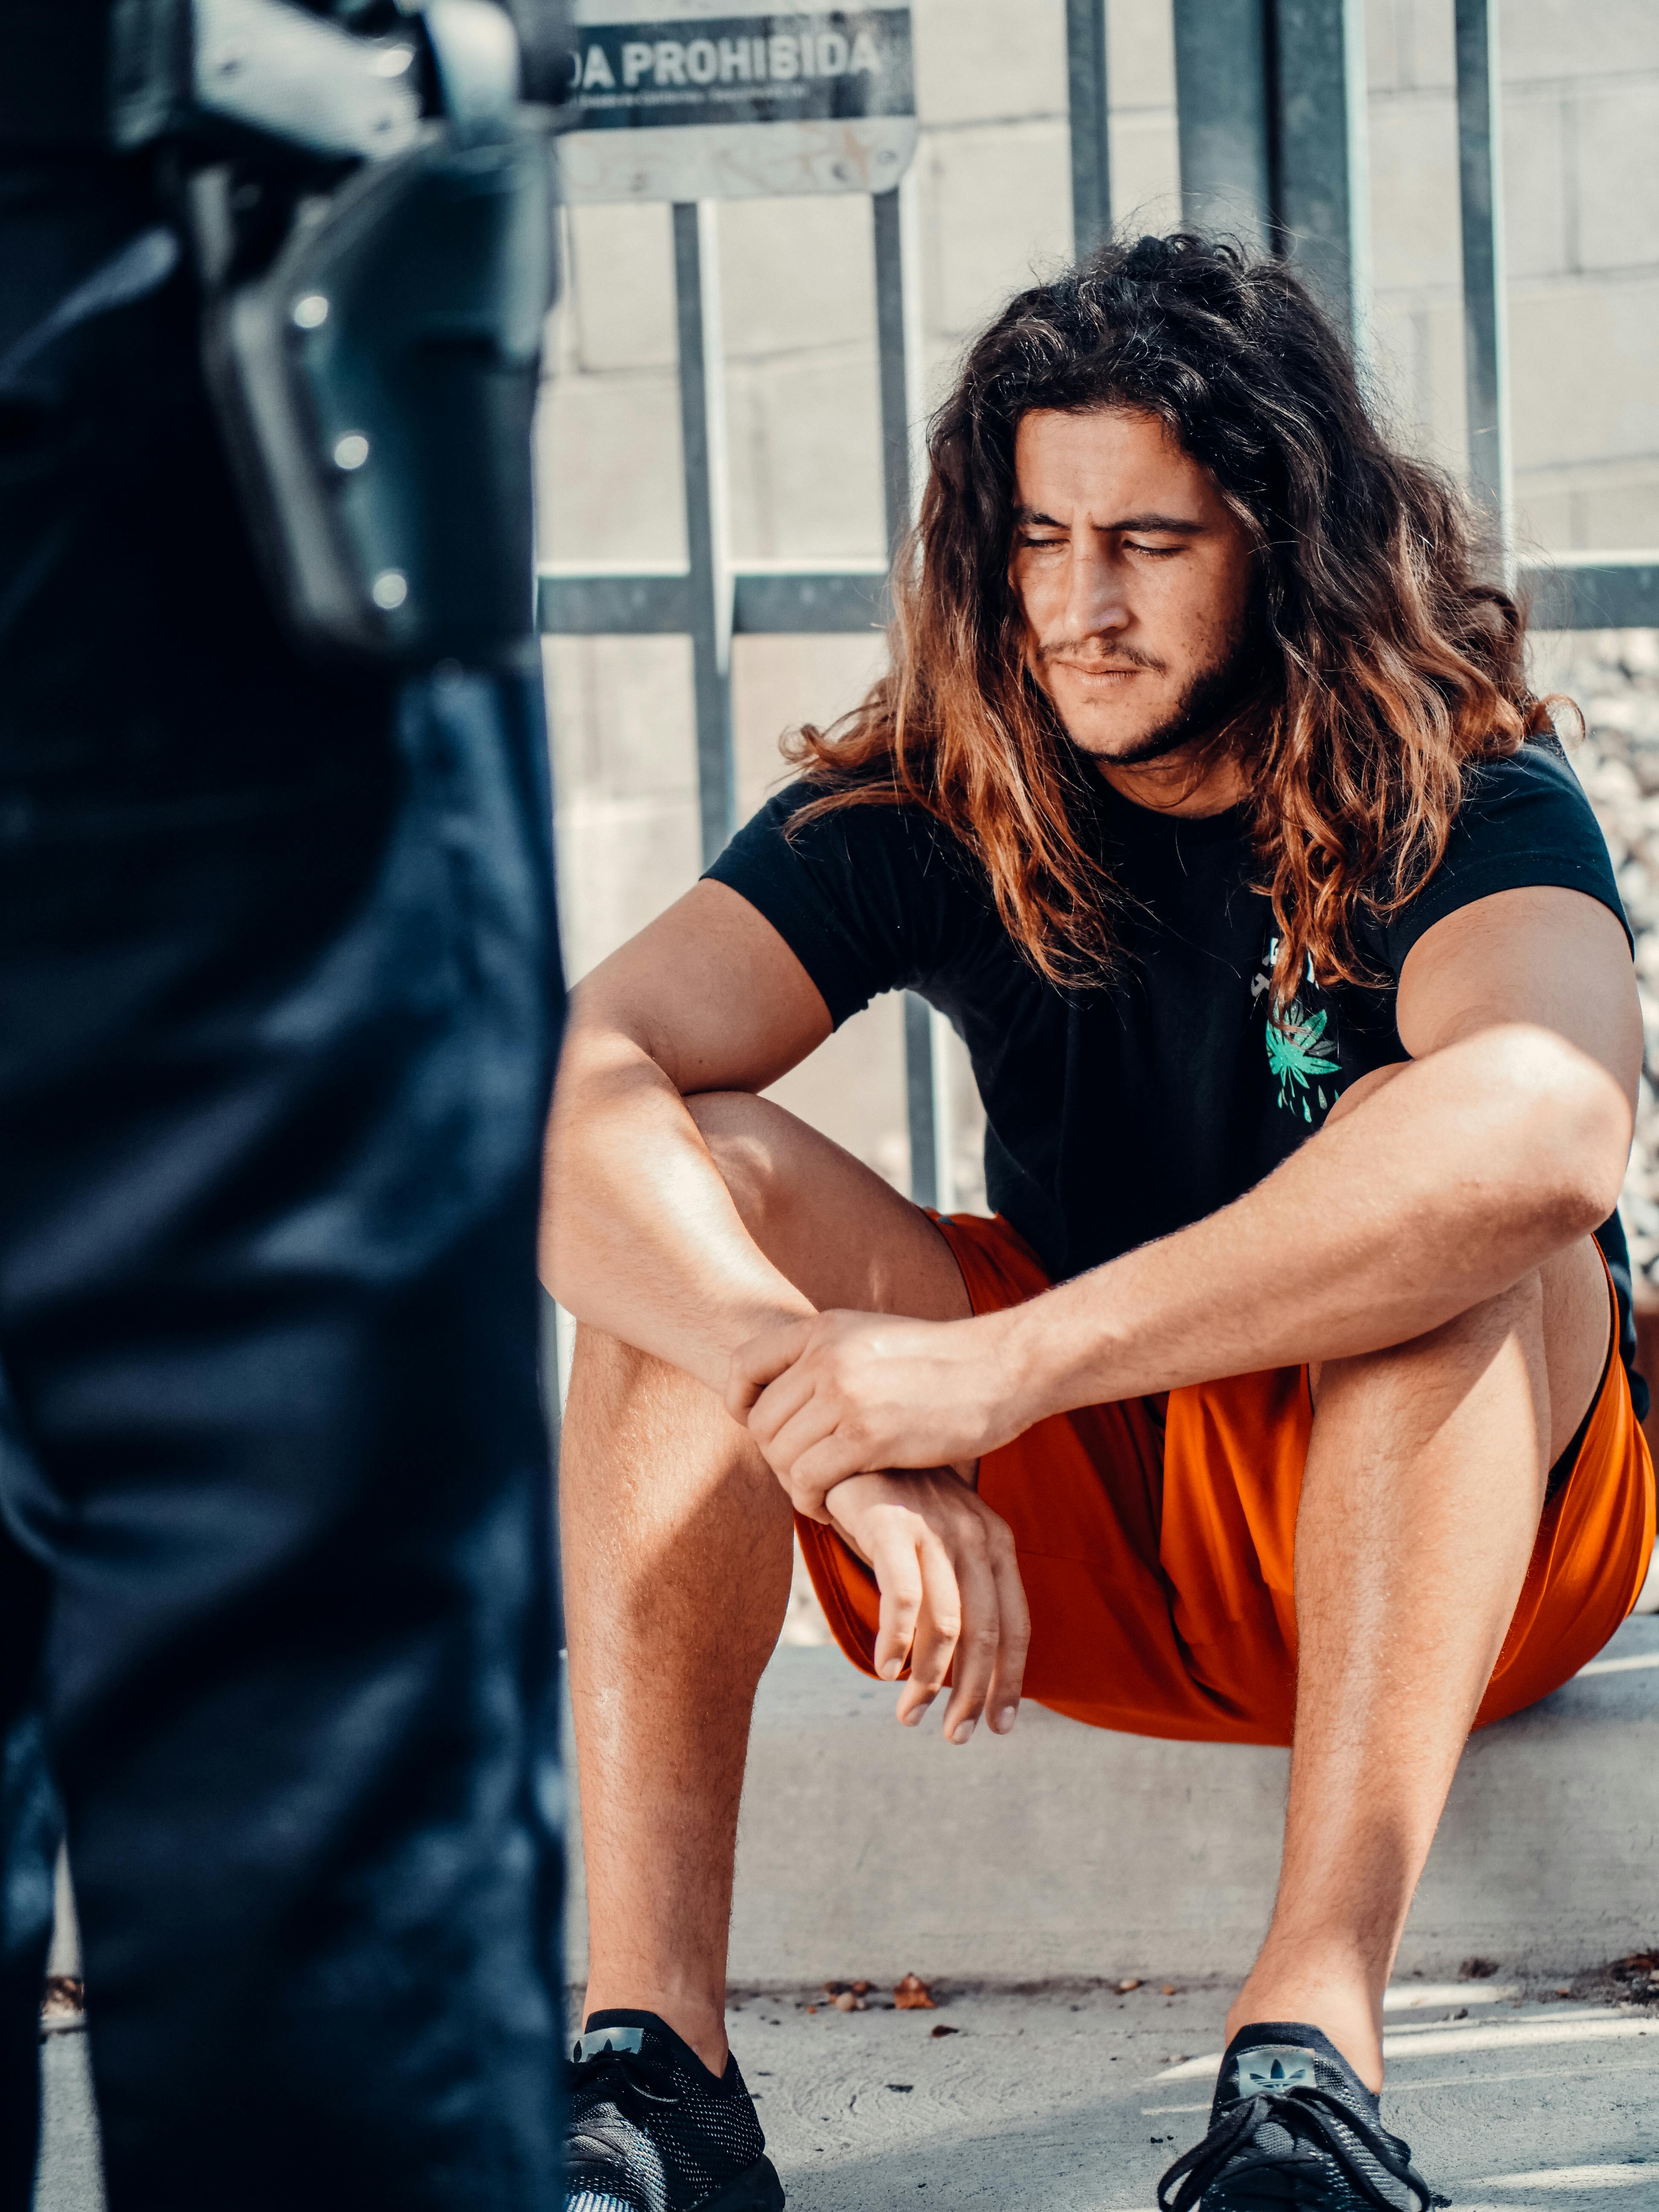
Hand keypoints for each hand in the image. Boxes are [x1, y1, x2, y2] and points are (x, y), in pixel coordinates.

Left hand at [725, 1307, 1029, 1520]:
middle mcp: (827, 1357)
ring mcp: (846, 1394)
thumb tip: (786, 1394)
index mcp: (824, 1329)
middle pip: (761, 1422)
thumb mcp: (874, 1339)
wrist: (1001, 1367)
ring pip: (781, 1455)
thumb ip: (829, 1357)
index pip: (744, 1365)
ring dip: (795, 1485)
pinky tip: (833, 1509)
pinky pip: (809, 1480)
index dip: (740, 1402)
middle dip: (776, 1457)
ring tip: (822, 1494)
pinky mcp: (869, 1435)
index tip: (756, 1426)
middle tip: (805, 1475)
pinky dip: (813, 1503)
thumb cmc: (941, 1363)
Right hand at [824, 1469, 1029, 1741]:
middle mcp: (974, 1535)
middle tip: (956, 1736)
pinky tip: (885, 1670)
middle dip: (973, 1694)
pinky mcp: (891, 1525)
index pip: (1015, 1624)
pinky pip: (903, 1598)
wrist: (848, 1442)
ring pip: (947, 1625)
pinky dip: (897, 1642)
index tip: (1002, 1724)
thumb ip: (955, 1587)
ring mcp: (934, 1528)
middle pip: (987, 1633)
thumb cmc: (893, 1502)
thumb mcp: (938, 1540)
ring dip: (929, 1681)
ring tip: (910, 1715)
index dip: (1011, 1680)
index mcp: (995, 1542)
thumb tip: (959, 1664)